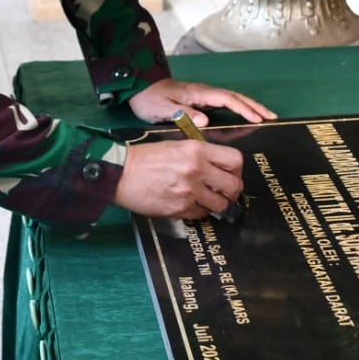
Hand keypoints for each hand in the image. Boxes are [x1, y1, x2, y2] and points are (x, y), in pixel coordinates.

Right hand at [113, 139, 243, 218]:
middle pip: (233, 186)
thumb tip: (220, 169)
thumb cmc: (147, 157)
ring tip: (207, 199)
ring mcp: (189, 191)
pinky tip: (190, 203)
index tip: (231, 174)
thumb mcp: (177, 145)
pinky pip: (201, 213)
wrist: (121, 173)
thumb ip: (201, 155)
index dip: (236, 170)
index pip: (235, 160)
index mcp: (197, 150)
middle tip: (224, 191)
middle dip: (232, 191)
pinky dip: (199, 210)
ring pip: (220, 204)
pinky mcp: (179, 208)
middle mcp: (197, 170)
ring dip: (217, 203)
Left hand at [128, 78, 275, 127]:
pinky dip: (239, 109)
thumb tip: (206, 121)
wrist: (138, 88)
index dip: (243, 108)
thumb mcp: (162, 109)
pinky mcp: (201, 101)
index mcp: (198, 93)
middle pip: (235, 97)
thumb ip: (183, 114)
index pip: (226, 99)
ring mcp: (203, 96)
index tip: (257, 118)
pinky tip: (245, 117)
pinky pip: (226, 104)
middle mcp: (204, 92)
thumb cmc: (149, 99)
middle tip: (272, 117)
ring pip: (232, 100)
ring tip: (266, 117)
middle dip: (254, 106)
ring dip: (250, 107)